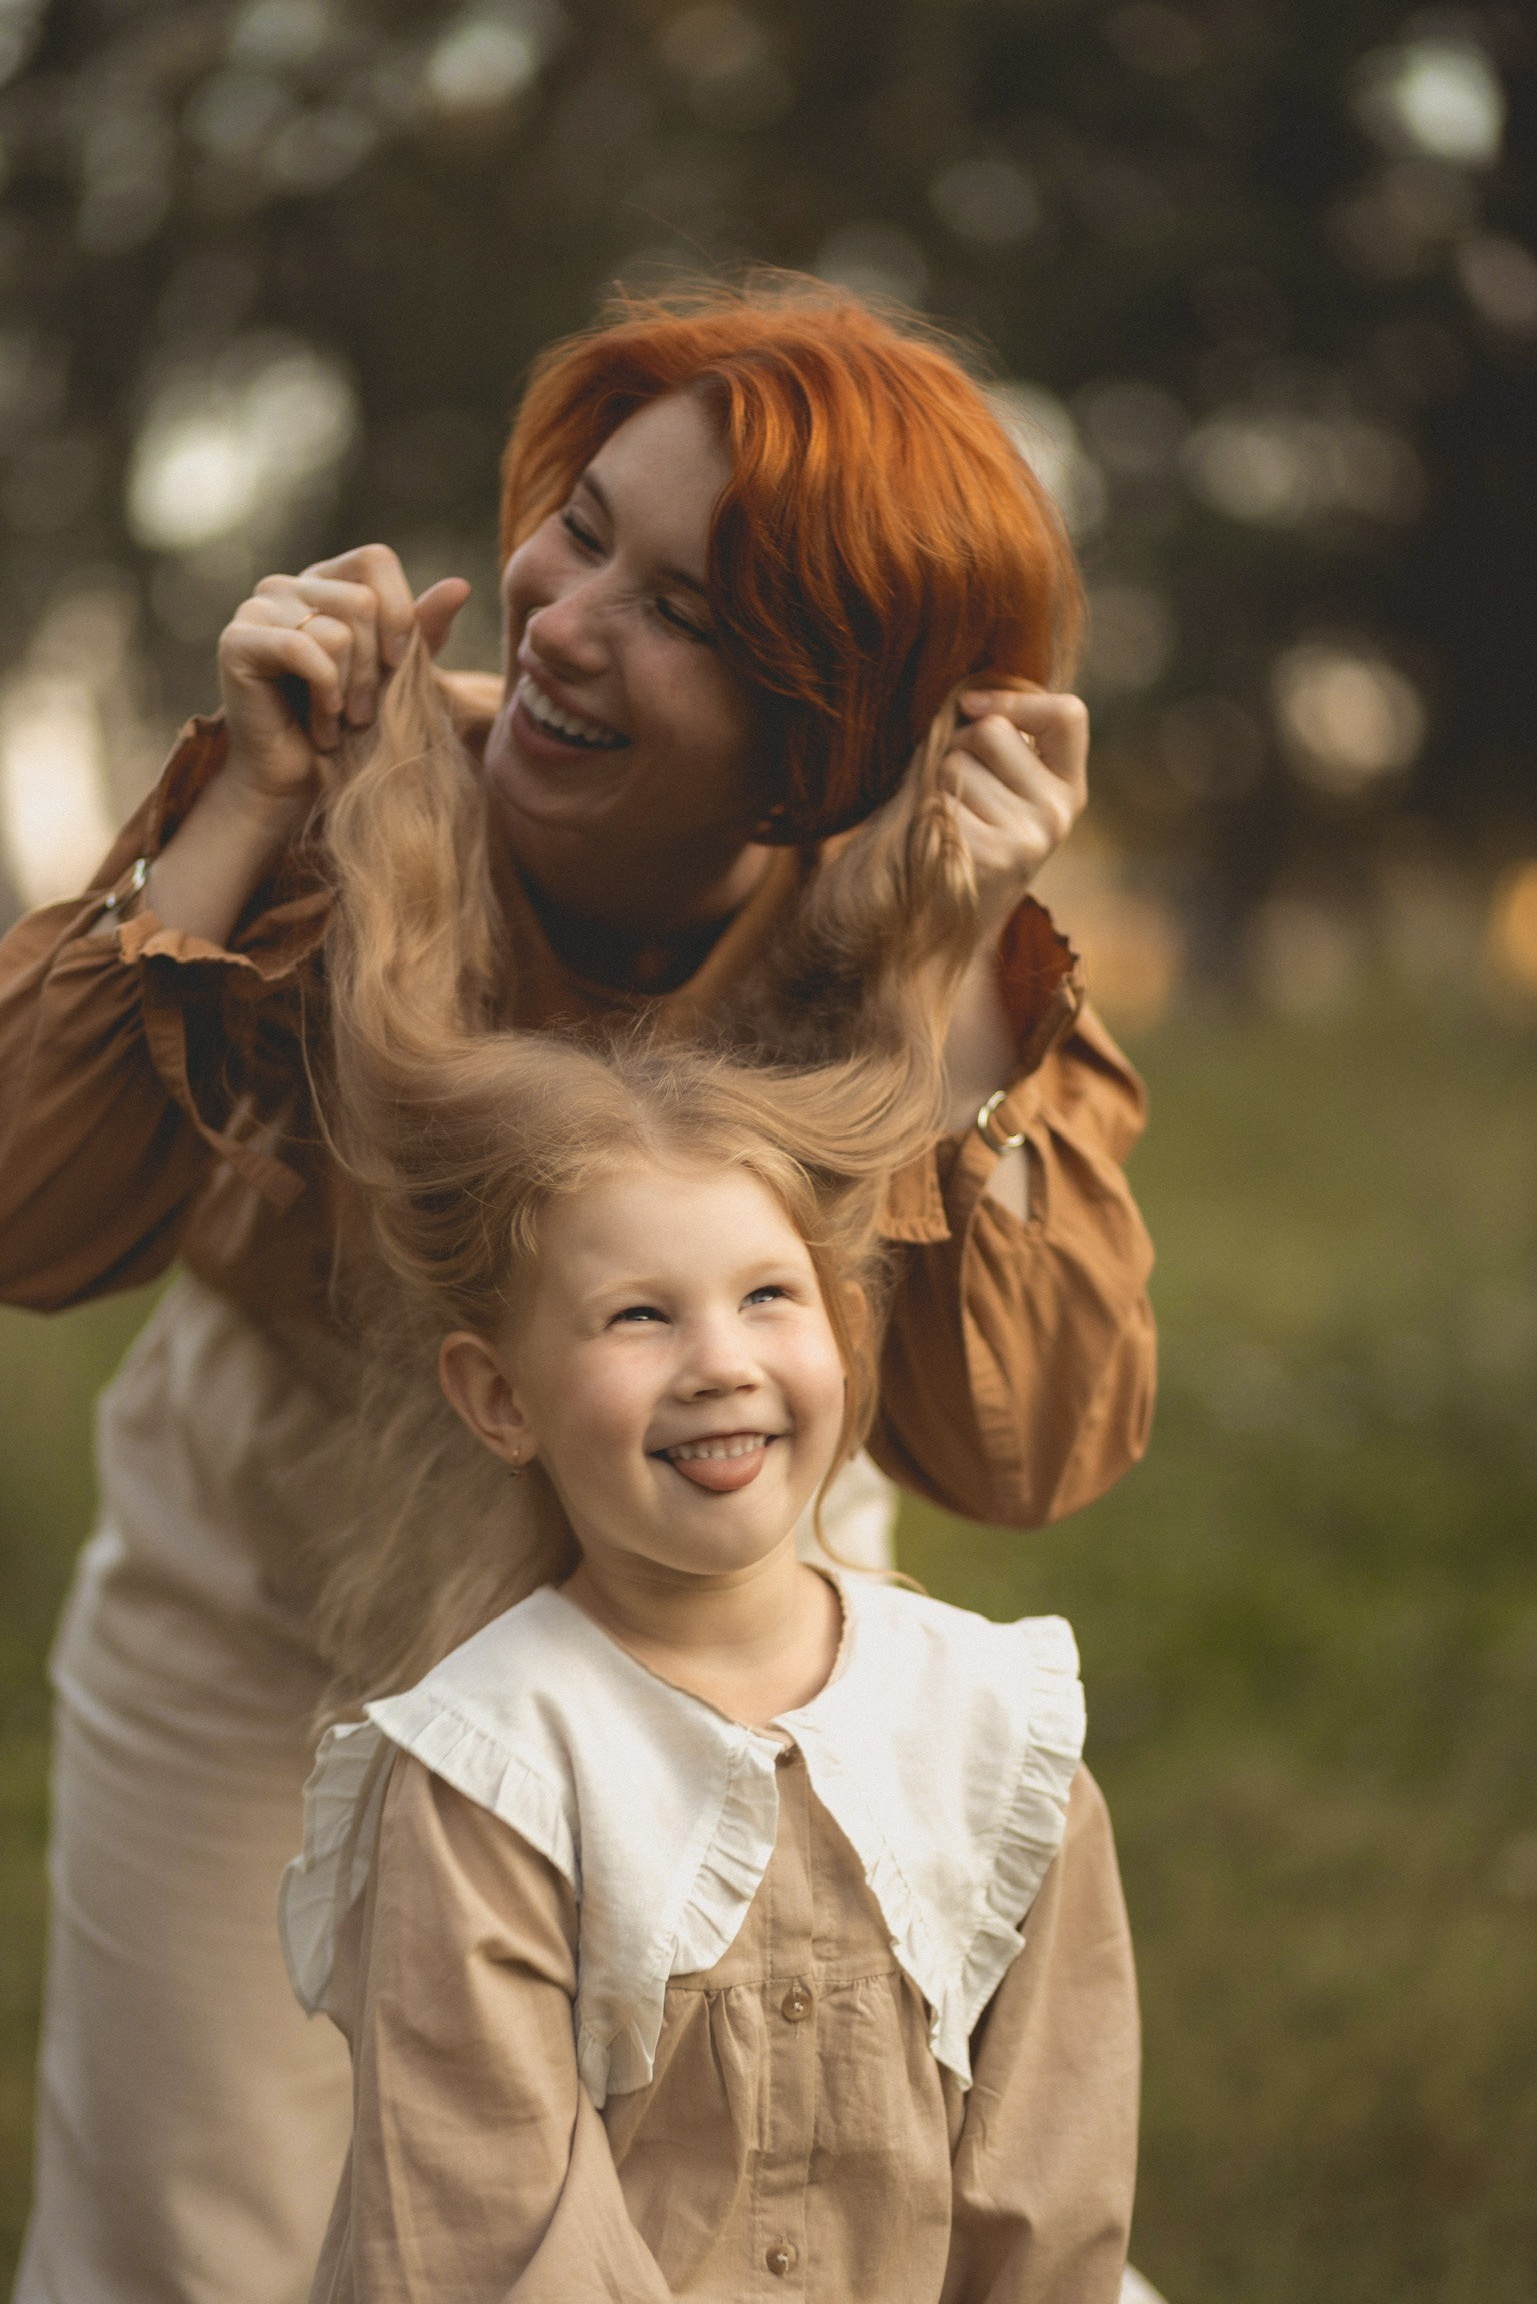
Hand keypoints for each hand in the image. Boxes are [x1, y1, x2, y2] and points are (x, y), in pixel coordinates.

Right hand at [217, 543, 470, 818]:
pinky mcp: (237, 642)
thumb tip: (459, 585)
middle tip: (361, 712)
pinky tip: (321, 725)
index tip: (398, 665)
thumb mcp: (397, 674)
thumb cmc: (351, 729)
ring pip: (337, 631)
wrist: (301, 784)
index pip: (375, 560)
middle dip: (375, 669)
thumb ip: (423, 629)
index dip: (398, 613)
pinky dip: (325, 696)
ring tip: (339, 721)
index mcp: (324, 582)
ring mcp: (256, 610)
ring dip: (351, 692)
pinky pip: (305, 651)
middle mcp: (286, 585)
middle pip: (362, 601)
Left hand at [942, 687, 1088, 943]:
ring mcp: (1030, 837)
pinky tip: (937, 843)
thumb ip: (999, 740)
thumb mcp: (995, 786)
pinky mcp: (993, 856)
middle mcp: (1058, 812)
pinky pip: (939, 798)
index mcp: (1066, 788)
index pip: (1069, 715)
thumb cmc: (958, 837)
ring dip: (936, 783)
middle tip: (954, 788)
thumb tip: (970, 701)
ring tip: (946, 821)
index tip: (971, 704)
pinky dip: (925, 813)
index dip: (1018, 698)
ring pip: (957, 763)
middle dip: (957, 745)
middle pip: (992, 730)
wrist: (938, 926)